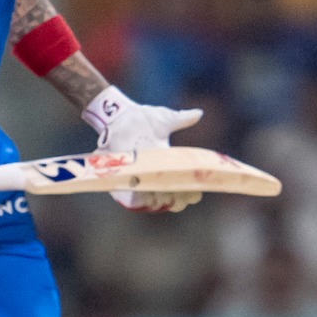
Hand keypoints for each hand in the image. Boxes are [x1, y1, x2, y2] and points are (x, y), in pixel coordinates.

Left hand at [81, 85, 202, 212]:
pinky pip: (133, 202)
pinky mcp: (123, 181)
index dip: (191, 193)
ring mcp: (139, 179)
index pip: (183, 187)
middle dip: (178, 200)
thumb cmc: (141, 119)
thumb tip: (198, 113)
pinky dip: (141, 203)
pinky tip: (146, 194)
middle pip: (171, 200)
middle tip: (178, 191)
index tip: (195, 189)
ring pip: (155, 203)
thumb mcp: (164, 120)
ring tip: (162, 193)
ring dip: (161, 202)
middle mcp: (154, 175)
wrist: (118, 116)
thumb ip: (181, 119)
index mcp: (167, 164)